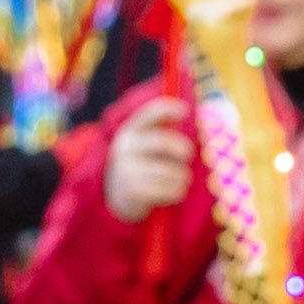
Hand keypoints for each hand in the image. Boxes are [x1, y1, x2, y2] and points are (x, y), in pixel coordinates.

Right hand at [102, 94, 194, 216]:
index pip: (148, 114)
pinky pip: (171, 189)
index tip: (185, 109)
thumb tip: (186, 110)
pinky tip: (170, 192)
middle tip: (187, 155)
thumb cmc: (142, 163)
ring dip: (182, 176)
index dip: (167, 109)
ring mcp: (128, 169)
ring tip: (178, 179)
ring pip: (172, 171)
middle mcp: (126, 148)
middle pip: (163, 142)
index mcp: (130, 131)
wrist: (116, 194)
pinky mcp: (135, 191)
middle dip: (183, 149)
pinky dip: (177, 191)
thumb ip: (162, 130)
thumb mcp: (144, 143)